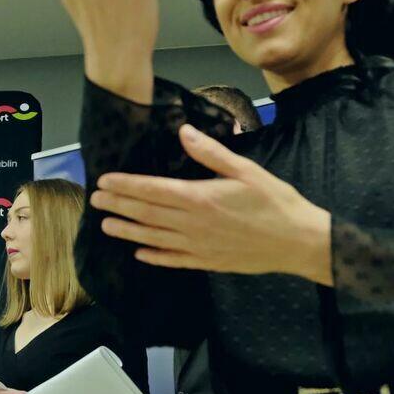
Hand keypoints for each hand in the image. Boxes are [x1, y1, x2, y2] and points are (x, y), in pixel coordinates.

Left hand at [92, 124, 333, 284]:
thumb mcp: (246, 170)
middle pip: (147, 213)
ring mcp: (198, 246)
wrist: (299, 242)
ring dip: (128, 231)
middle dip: (118, 205)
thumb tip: (184, 131)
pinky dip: (154, 256)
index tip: (104, 180)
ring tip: (106, 225)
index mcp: (200, 198)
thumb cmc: (275, 202)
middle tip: (94, 199)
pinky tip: (140, 253)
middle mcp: (193, 224)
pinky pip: (174, 259)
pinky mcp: (208, 261)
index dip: (125, 185)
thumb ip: (211, 153)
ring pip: (154, 238)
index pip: (152, 190)